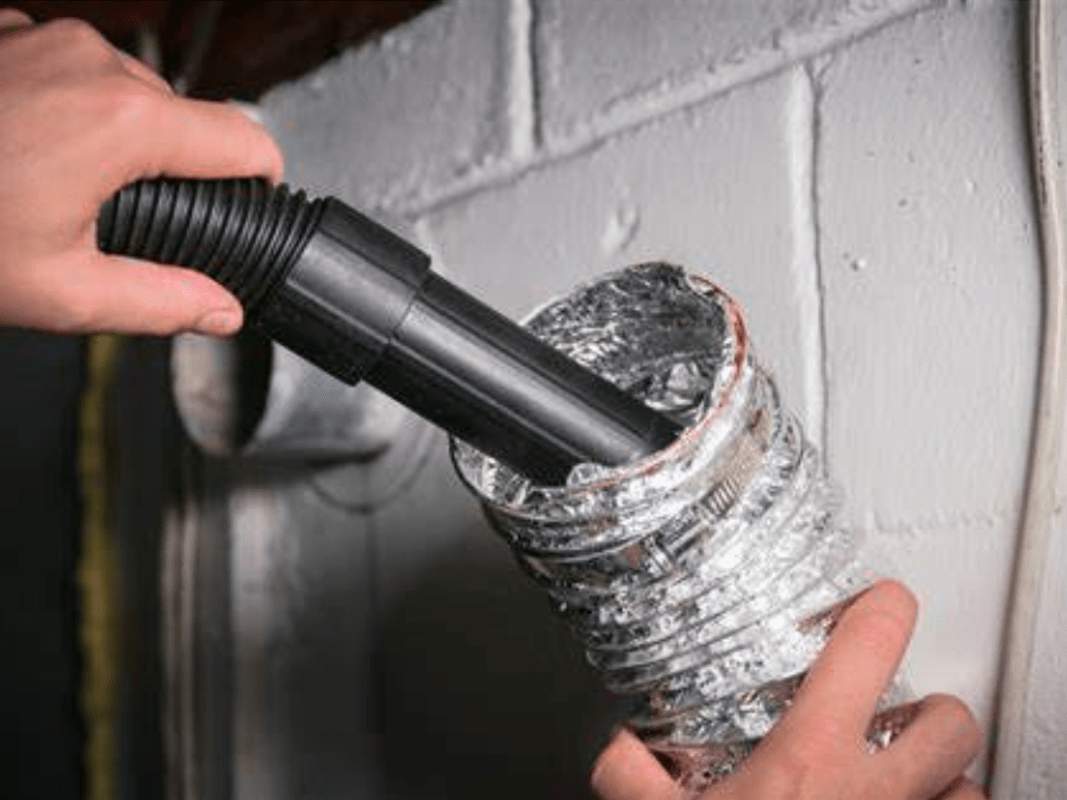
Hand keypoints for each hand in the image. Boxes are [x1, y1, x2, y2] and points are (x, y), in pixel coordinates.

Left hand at [0, 9, 282, 334]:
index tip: (255, 199)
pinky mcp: (3, 33)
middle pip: (182, 116)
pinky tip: (23, 149)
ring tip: (58, 185)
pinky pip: (67, 68)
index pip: (244, 138)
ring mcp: (41, 37)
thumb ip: (162, 301)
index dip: (263, 177)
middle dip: (171, 166)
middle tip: (122, 220)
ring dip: (115, 135)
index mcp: (124, 122)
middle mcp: (91, 61)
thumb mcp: (60, 291)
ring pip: (124, 88)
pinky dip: (65, 107)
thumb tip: (221, 310)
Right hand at [591, 581, 984, 799]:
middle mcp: (874, 795)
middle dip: (931, 710)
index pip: (870, 647)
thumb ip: (629, 777)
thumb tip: (614, 747)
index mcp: (808, 761)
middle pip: (950, 721)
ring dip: (944, 778)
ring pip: (970, 787)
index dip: (883, 609)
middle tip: (896, 716)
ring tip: (905, 779)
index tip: (879, 603)